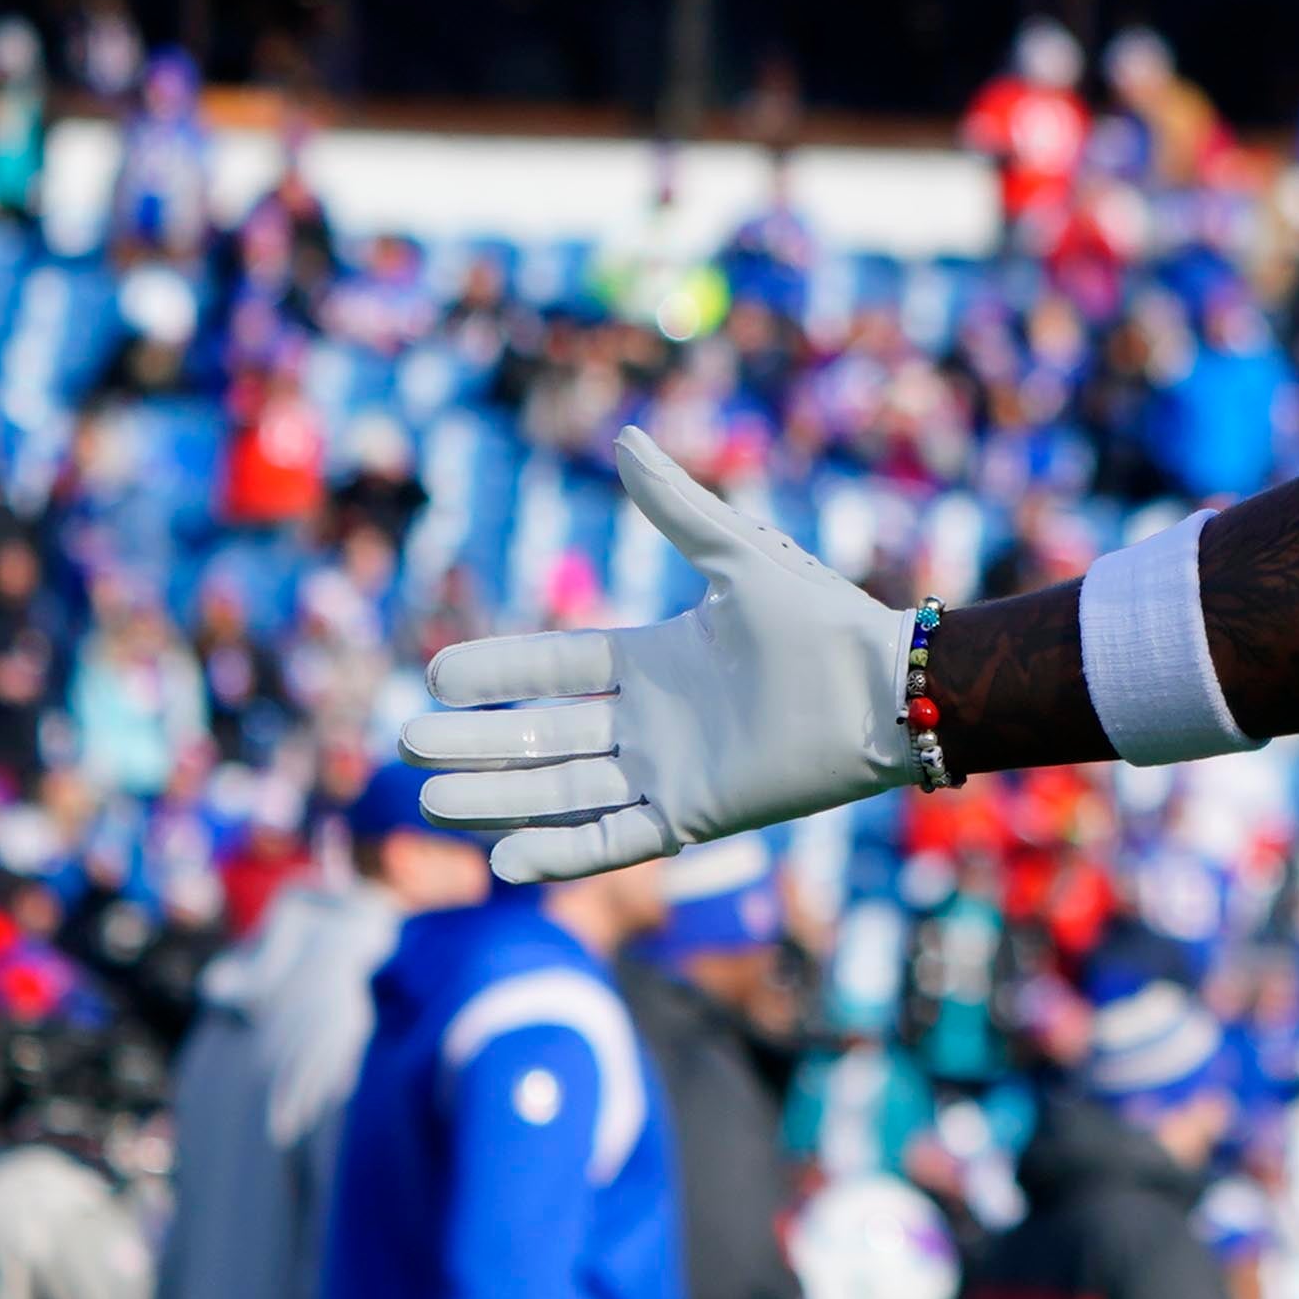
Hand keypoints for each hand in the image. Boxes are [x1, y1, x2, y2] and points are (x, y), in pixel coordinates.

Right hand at [401, 428, 921, 881]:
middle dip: (477, 743)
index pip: (554, 669)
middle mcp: (653, 720)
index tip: (436, 672)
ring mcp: (670, 771)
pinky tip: (504, 859)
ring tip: (429, 802)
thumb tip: (627, 438)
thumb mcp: (738, 558)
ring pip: (564, 790)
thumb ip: (678, 507)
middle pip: (542, 735)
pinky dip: (562, 854)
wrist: (889, 689)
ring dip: (499, 797)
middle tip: (409, 743)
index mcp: (655, 660)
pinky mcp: (696, 816)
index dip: (497, 673)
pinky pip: (615, 842)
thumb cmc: (824, 622)